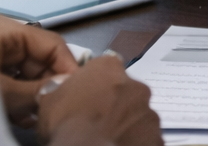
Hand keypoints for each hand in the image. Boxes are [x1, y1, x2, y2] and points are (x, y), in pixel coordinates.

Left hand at [0, 13, 77, 126]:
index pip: (51, 44)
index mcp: (7, 31)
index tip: (78, 93)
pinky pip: (8, 85)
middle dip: (48, 87)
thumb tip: (65, 90)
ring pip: (24, 76)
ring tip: (40, 120)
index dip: (68, 68)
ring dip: (33, 98)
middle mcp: (2, 41)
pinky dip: (17, 102)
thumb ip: (34, 90)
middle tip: (56, 113)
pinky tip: (24, 120)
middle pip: (39, 62)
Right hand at [37, 55, 161, 145]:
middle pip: (126, 91)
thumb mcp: (50, 100)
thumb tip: (60, 88)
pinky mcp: (157, 137)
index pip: (106, 68)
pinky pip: (145, 137)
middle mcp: (135, 85)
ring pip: (138, 115)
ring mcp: (149, 112)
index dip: (97, 84)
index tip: (88, 98)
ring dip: (126, 124)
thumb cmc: (68, 125)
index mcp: (109, 68)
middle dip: (115, 104)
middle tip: (98, 121)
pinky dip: (135, 142)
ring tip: (108, 138)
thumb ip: (61, 88)